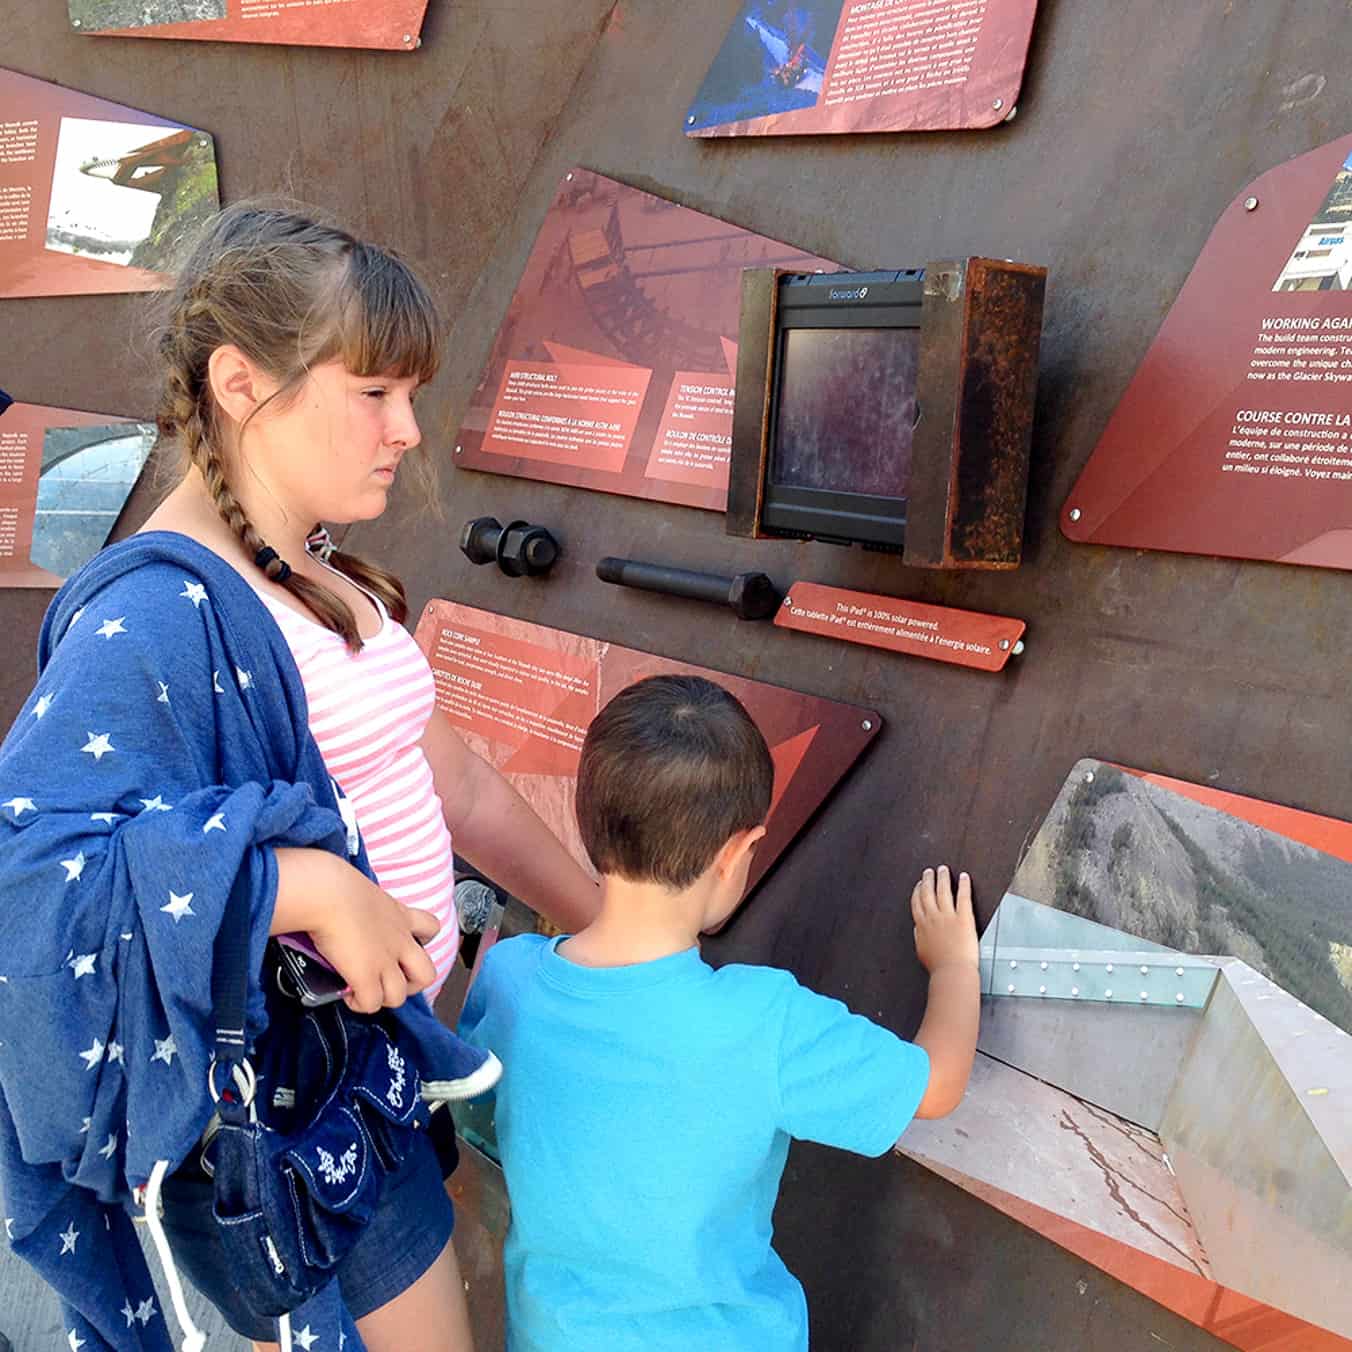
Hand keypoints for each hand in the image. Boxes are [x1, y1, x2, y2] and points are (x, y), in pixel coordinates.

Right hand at [309, 868, 439, 1012]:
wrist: (328, 894)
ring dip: (383, 998)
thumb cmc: (336, 884)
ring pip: (399, 997)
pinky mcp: (366, 977)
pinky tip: (346, 993)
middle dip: (411, 984)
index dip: (423, 941)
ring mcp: (385, 962)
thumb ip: (363, 904)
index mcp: (400, 915)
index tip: (403, 944)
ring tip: (364, 990)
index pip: (431, 927)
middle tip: (388, 979)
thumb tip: (341, 910)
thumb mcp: (362, 891)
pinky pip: (371, 1004)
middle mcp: (399, 941)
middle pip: (427, 974)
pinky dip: (360, 1004)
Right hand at [911, 865, 977, 973]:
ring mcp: (948, 916)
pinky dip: (963, 885)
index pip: (917, 902)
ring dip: (942, 878)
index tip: (919, 884)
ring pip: (943, 891)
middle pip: (927, 893)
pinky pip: (963, 897)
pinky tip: (964, 877)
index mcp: (922, 925)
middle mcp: (933, 917)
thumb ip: (920, 936)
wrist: (952, 972)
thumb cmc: (939, 966)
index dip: (917, 890)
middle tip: (929, 872)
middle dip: (927, 880)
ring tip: (943, 869)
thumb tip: (918, 929)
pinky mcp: (964, 918)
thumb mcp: (921, 950)